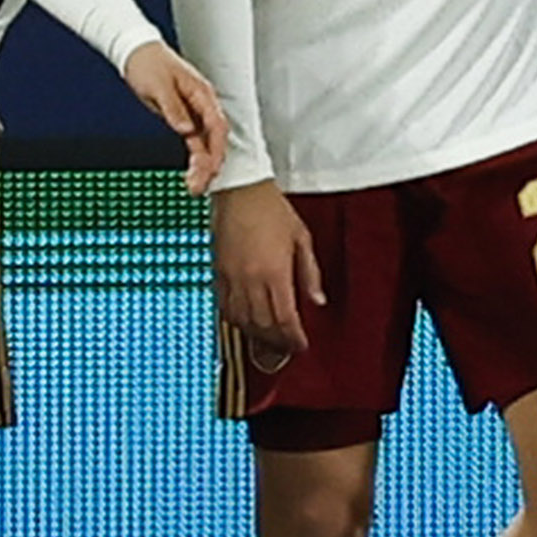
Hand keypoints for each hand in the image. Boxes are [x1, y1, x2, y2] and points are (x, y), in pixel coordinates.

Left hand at [122, 41, 229, 191]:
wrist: (136, 52)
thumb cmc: (148, 62)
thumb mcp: (158, 85)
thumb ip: (173, 108)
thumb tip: (186, 129)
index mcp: (201, 93)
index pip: (217, 125)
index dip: (216, 148)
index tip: (210, 168)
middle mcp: (202, 104)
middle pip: (215, 139)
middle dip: (211, 164)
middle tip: (199, 185)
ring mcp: (194, 112)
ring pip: (205, 143)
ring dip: (203, 165)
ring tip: (196, 187)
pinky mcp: (183, 118)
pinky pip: (195, 142)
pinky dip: (195, 158)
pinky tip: (193, 173)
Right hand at [211, 178, 321, 363]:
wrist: (240, 189)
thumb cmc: (271, 209)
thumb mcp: (302, 238)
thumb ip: (310, 273)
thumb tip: (318, 300)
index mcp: (275, 272)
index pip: (285, 318)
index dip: (293, 338)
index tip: (300, 345)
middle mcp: (251, 279)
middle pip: (263, 325)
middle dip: (276, 342)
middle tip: (286, 347)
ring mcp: (231, 277)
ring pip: (242, 320)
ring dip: (256, 334)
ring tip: (267, 339)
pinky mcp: (218, 271)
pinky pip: (224, 305)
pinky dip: (235, 319)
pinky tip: (245, 320)